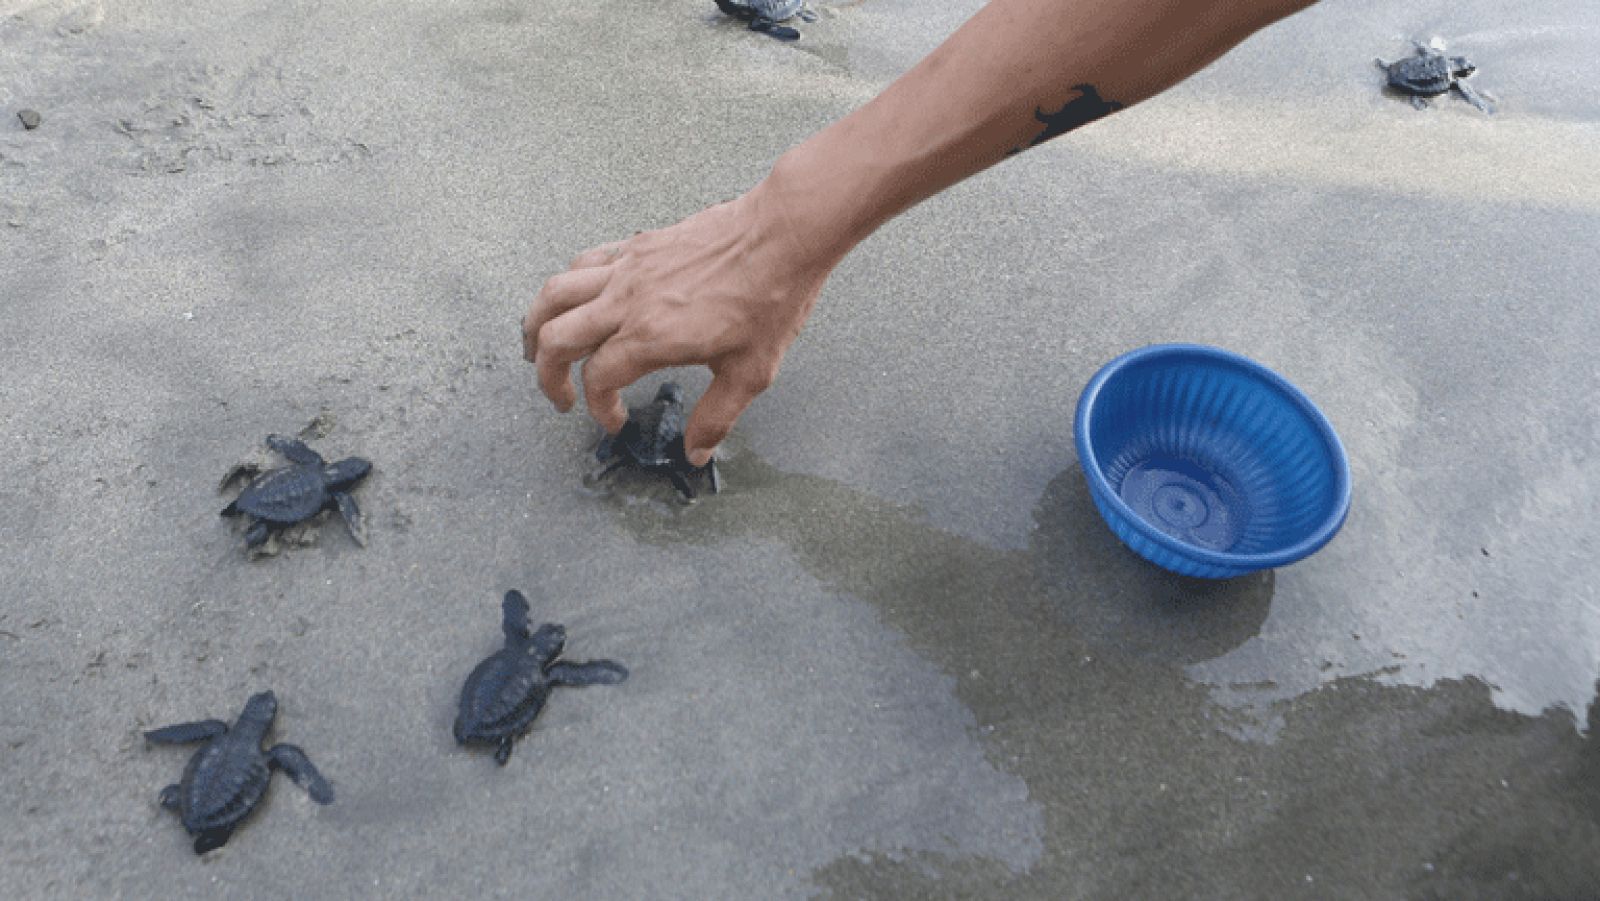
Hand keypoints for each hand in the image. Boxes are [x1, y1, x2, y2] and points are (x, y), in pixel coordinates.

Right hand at [523, 179, 835, 465]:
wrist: (783, 234)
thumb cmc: (771, 297)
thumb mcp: (750, 372)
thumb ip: (717, 417)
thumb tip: (695, 452)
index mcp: (651, 337)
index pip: (599, 380)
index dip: (599, 409)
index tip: (615, 420)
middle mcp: (628, 300)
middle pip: (556, 337)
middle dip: (546, 375)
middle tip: (558, 397)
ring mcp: (629, 268)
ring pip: (556, 293)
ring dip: (537, 323)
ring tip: (535, 347)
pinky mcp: (638, 245)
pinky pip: (584, 263)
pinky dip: (568, 284)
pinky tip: (575, 298)